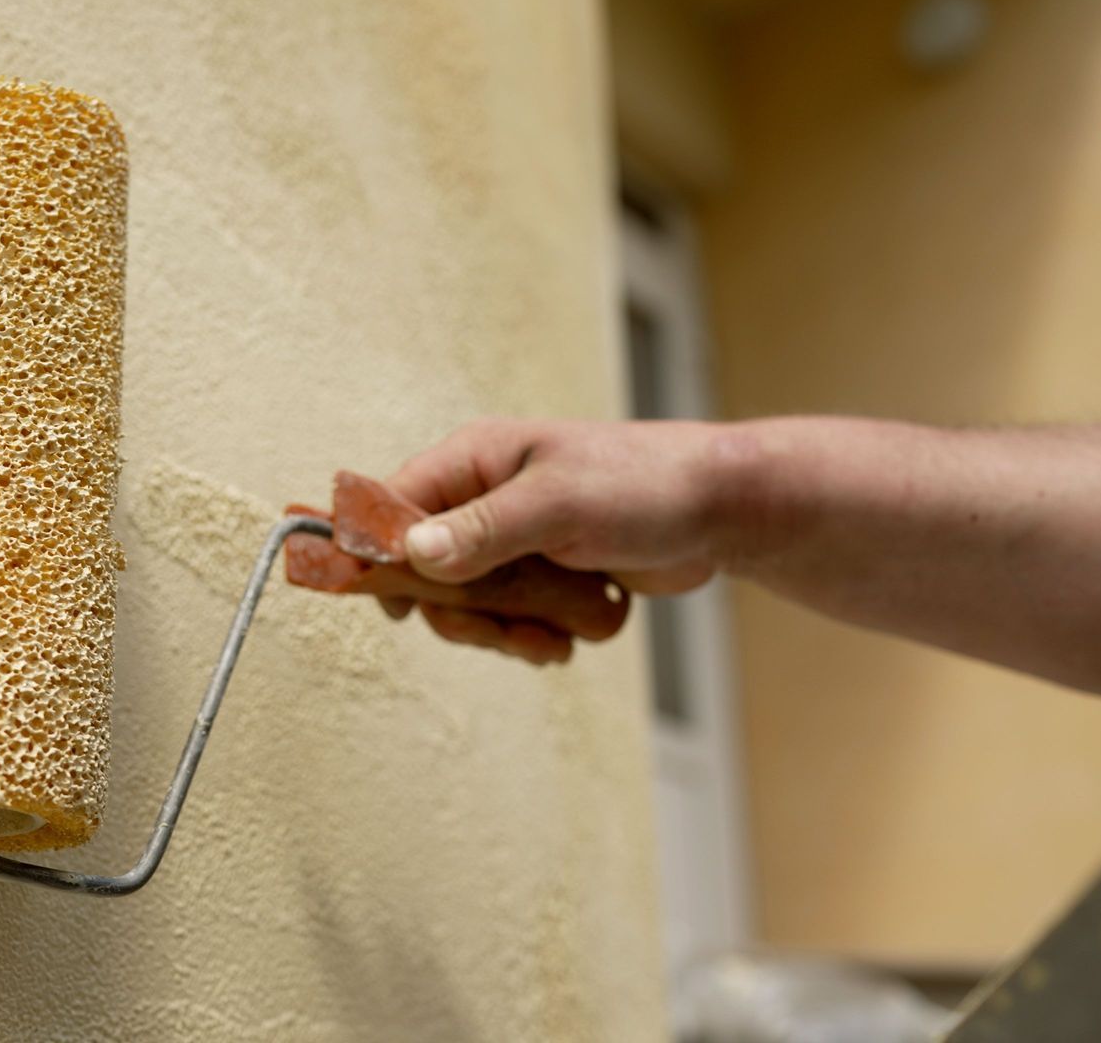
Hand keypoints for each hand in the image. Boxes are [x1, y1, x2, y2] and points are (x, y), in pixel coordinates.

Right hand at [380, 418, 736, 660]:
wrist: (720, 509)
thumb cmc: (643, 484)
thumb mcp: (559, 504)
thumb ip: (483, 529)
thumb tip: (412, 553)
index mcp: (475, 461)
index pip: (394, 504)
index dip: (379, 554)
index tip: (391, 605)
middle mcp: (483, 497)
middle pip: (423, 568)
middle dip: (457, 611)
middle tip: (496, 632)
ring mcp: (512, 537)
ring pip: (466, 602)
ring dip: (499, 631)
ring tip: (546, 640)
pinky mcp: (542, 571)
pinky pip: (509, 615)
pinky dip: (530, 635)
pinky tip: (564, 639)